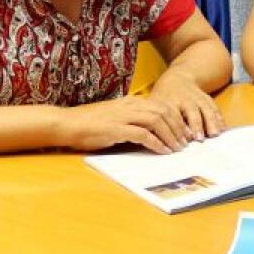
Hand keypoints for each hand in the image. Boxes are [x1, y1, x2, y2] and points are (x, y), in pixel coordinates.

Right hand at [60, 95, 191, 153]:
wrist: (67, 123)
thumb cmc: (89, 123)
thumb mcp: (115, 117)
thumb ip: (132, 121)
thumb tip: (150, 133)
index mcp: (131, 101)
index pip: (162, 106)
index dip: (177, 119)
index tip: (185, 133)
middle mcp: (130, 105)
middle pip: (164, 111)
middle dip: (179, 127)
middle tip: (186, 142)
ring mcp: (124, 116)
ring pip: (157, 121)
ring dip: (171, 135)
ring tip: (177, 148)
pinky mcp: (116, 128)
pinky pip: (143, 134)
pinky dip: (156, 143)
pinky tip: (162, 151)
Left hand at [148, 68, 225, 140]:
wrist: (178, 78)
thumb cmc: (163, 97)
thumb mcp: (154, 104)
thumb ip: (155, 120)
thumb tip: (154, 140)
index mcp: (169, 101)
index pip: (172, 115)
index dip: (176, 128)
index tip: (180, 142)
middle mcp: (184, 98)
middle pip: (191, 111)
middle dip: (195, 124)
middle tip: (198, 138)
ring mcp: (197, 97)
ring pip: (205, 108)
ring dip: (210, 121)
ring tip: (213, 134)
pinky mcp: (206, 98)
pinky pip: (214, 107)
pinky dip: (218, 118)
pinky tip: (221, 128)